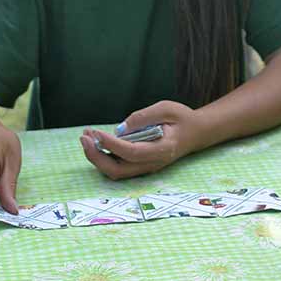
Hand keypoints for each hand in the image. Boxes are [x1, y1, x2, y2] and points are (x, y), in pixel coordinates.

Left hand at [81, 100, 201, 179]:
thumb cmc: (181, 118)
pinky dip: (103, 156)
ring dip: (97, 157)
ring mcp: (146, 167)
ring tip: (86, 137)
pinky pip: (118, 167)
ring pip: (115, 172)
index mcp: (162, 149)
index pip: (131, 152)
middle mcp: (153, 163)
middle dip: (96, 156)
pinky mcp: (140, 166)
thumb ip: (143, 116)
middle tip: (84, 138)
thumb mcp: (166, 108)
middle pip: (118, 170)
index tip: (95, 132)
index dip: (111, 144)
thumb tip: (120, 128)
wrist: (195, 133)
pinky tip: (96, 140)